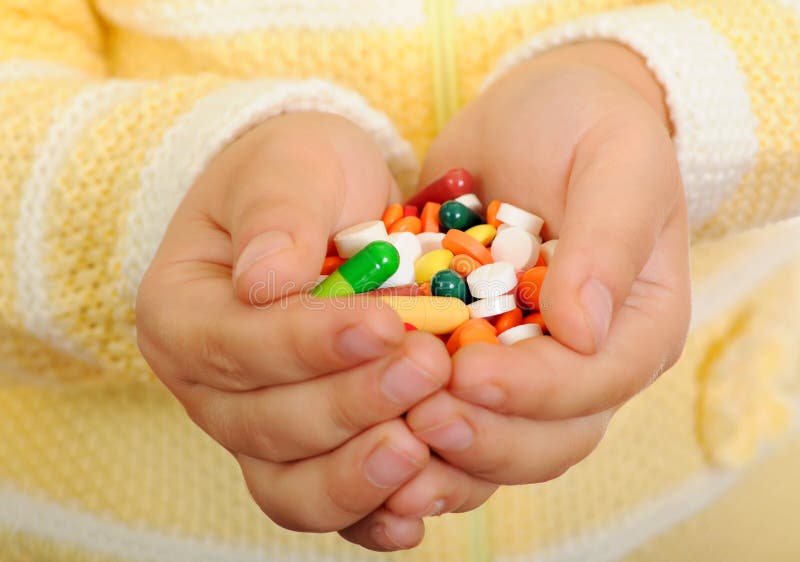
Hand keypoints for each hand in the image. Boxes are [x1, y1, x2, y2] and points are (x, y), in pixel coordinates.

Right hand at [136, 112, 453, 549]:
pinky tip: (415, 514)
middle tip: (428, 369)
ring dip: (359, 477)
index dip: (308, 343)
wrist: (321, 207)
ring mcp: (256, 428)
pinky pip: (326, 501)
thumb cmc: (297, 176)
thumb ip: (278, 215)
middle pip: (268, 425)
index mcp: (184, 313)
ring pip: (292, 485)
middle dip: (352, 404)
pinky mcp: (306, 453)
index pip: (236, 345)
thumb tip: (264, 280)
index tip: (384, 324)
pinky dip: (369, 517)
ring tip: (422, 451)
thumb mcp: (289, 166)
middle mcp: (209, 386)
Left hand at [404, 41, 690, 487]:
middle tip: (418, 419)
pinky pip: (453, 416)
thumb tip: (584, 330)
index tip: (465, 373)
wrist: (535, 115)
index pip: (594, 383)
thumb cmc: (588, 126)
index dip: (530, 391)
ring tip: (387, 447)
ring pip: (498, 445)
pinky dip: (416, 439)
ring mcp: (528, 369)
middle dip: (484, 438)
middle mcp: (587, 364)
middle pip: (548, 438)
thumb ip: (608, 242)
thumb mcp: (616, 163)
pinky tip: (368, 439)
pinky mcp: (475, 360)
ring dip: (446, 458)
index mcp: (636, 326)